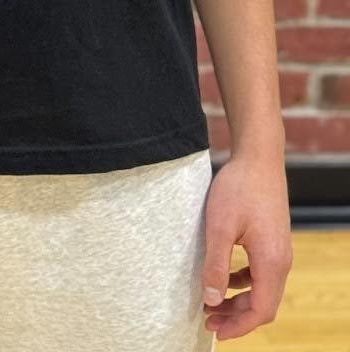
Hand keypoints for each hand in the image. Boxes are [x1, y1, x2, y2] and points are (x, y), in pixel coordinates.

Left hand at [201, 152, 291, 339]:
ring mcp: (279, 251)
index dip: (239, 326)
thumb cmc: (239, 188)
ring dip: (240, 301)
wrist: (259, 158)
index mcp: (271, 261)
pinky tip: (225, 279)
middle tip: (209, 321)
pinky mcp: (273, 241)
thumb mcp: (219, 226)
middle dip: (237, 317)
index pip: (261, 310)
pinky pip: (261, 273)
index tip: (216, 332)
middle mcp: (281, 260)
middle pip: (264, 305)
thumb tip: (212, 300)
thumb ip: (217, 265)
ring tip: (212, 304)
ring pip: (263, 290)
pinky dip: (244, 283)